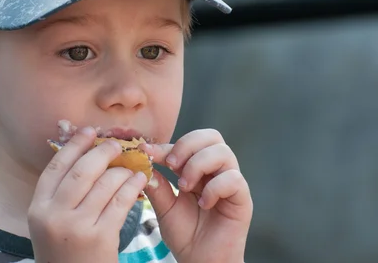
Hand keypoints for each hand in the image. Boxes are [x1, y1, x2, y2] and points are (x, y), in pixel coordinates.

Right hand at [28, 127, 148, 262]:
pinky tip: (139, 181)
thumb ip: (59, 194)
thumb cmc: (64, 251)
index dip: (74, 145)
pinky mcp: (100, 237)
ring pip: (104, 184)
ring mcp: (77, 227)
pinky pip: (120, 202)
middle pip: (81, 171)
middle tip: (115, 145)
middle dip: (101, 152)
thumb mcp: (49, 223)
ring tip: (131, 165)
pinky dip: (132, 187)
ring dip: (121, 170)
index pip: (56, 166)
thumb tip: (82, 155)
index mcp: (37, 208)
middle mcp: (53, 215)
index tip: (88, 132)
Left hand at [141, 129, 252, 262]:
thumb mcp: (164, 205)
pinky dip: (214, 187)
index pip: (188, 143)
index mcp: (198, 168)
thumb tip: (144, 160)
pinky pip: (233, 179)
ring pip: (223, 152)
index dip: (167, 144)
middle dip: (187, 145)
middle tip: (172, 164)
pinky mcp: (242, 199)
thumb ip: (157, 183)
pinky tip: (203, 203)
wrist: (200, 261)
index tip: (146, 150)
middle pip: (211, 136)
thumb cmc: (185, 234)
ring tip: (185, 186)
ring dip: (198, 165)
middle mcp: (217, 171)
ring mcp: (231, 183)